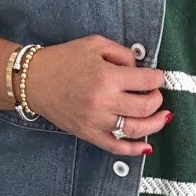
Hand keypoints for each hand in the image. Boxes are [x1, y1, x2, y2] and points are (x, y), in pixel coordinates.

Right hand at [21, 37, 170, 155]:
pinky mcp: (88, 134)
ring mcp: (96, 121)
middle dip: (157, 100)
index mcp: (106, 77)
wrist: (33, 80)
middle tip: (155, 94)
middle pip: (145, 107)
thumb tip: (140, 69)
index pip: (147, 82)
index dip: (158, 78)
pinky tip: (146, 147)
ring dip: (155, 124)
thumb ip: (122, 53)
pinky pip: (115, 147)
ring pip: (136, 130)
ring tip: (162, 117)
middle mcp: (103, 102)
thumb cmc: (64, 59)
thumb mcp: (95, 44)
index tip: (157, 77)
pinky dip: (134, 150)